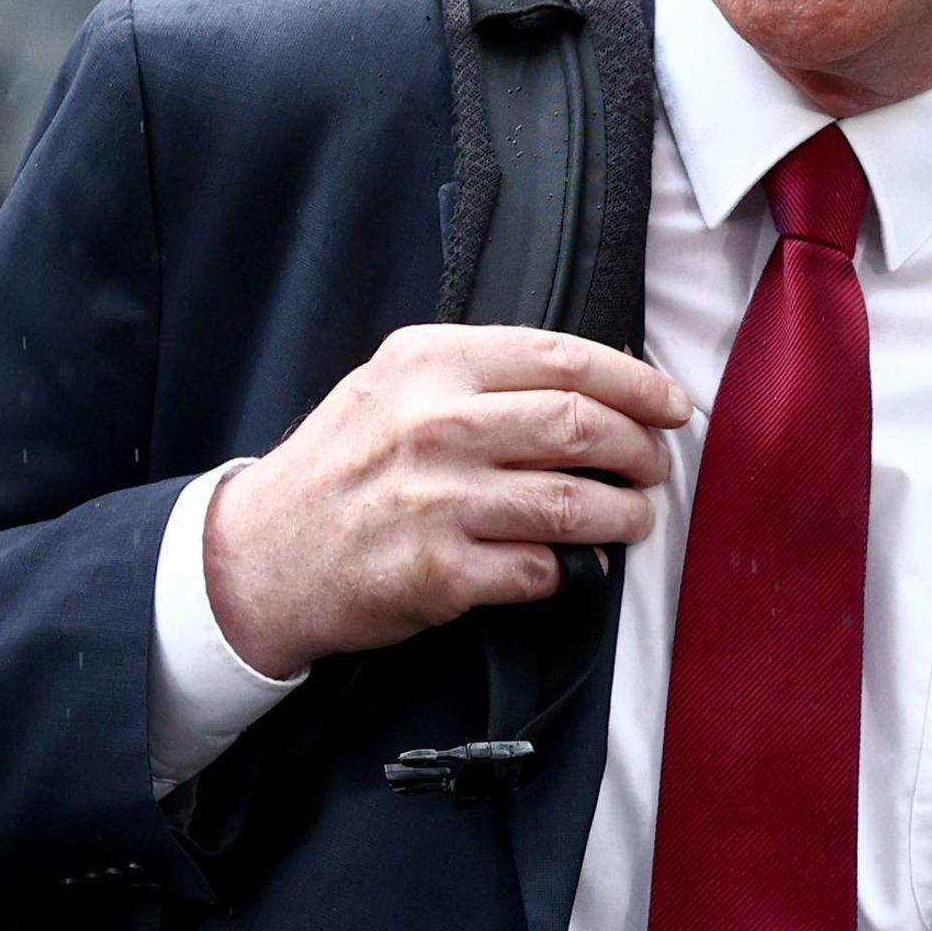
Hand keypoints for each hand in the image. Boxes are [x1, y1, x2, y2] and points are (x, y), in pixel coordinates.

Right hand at [204, 324, 691, 678]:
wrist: (260, 555)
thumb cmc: (342, 465)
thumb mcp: (394, 386)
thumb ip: (479, 374)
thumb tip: (595, 379)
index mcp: (429, 363)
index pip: (562, 358)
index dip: (635, 381)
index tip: (671, 404)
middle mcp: (434, 424)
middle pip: (580, 426)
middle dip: (640, 449)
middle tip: (656, 466)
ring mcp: (436, 500)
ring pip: (572, 503)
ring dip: (623, 514)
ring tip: (634, 517)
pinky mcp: (438, 572)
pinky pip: (538, 570)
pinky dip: (568, 570)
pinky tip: (570, 565)